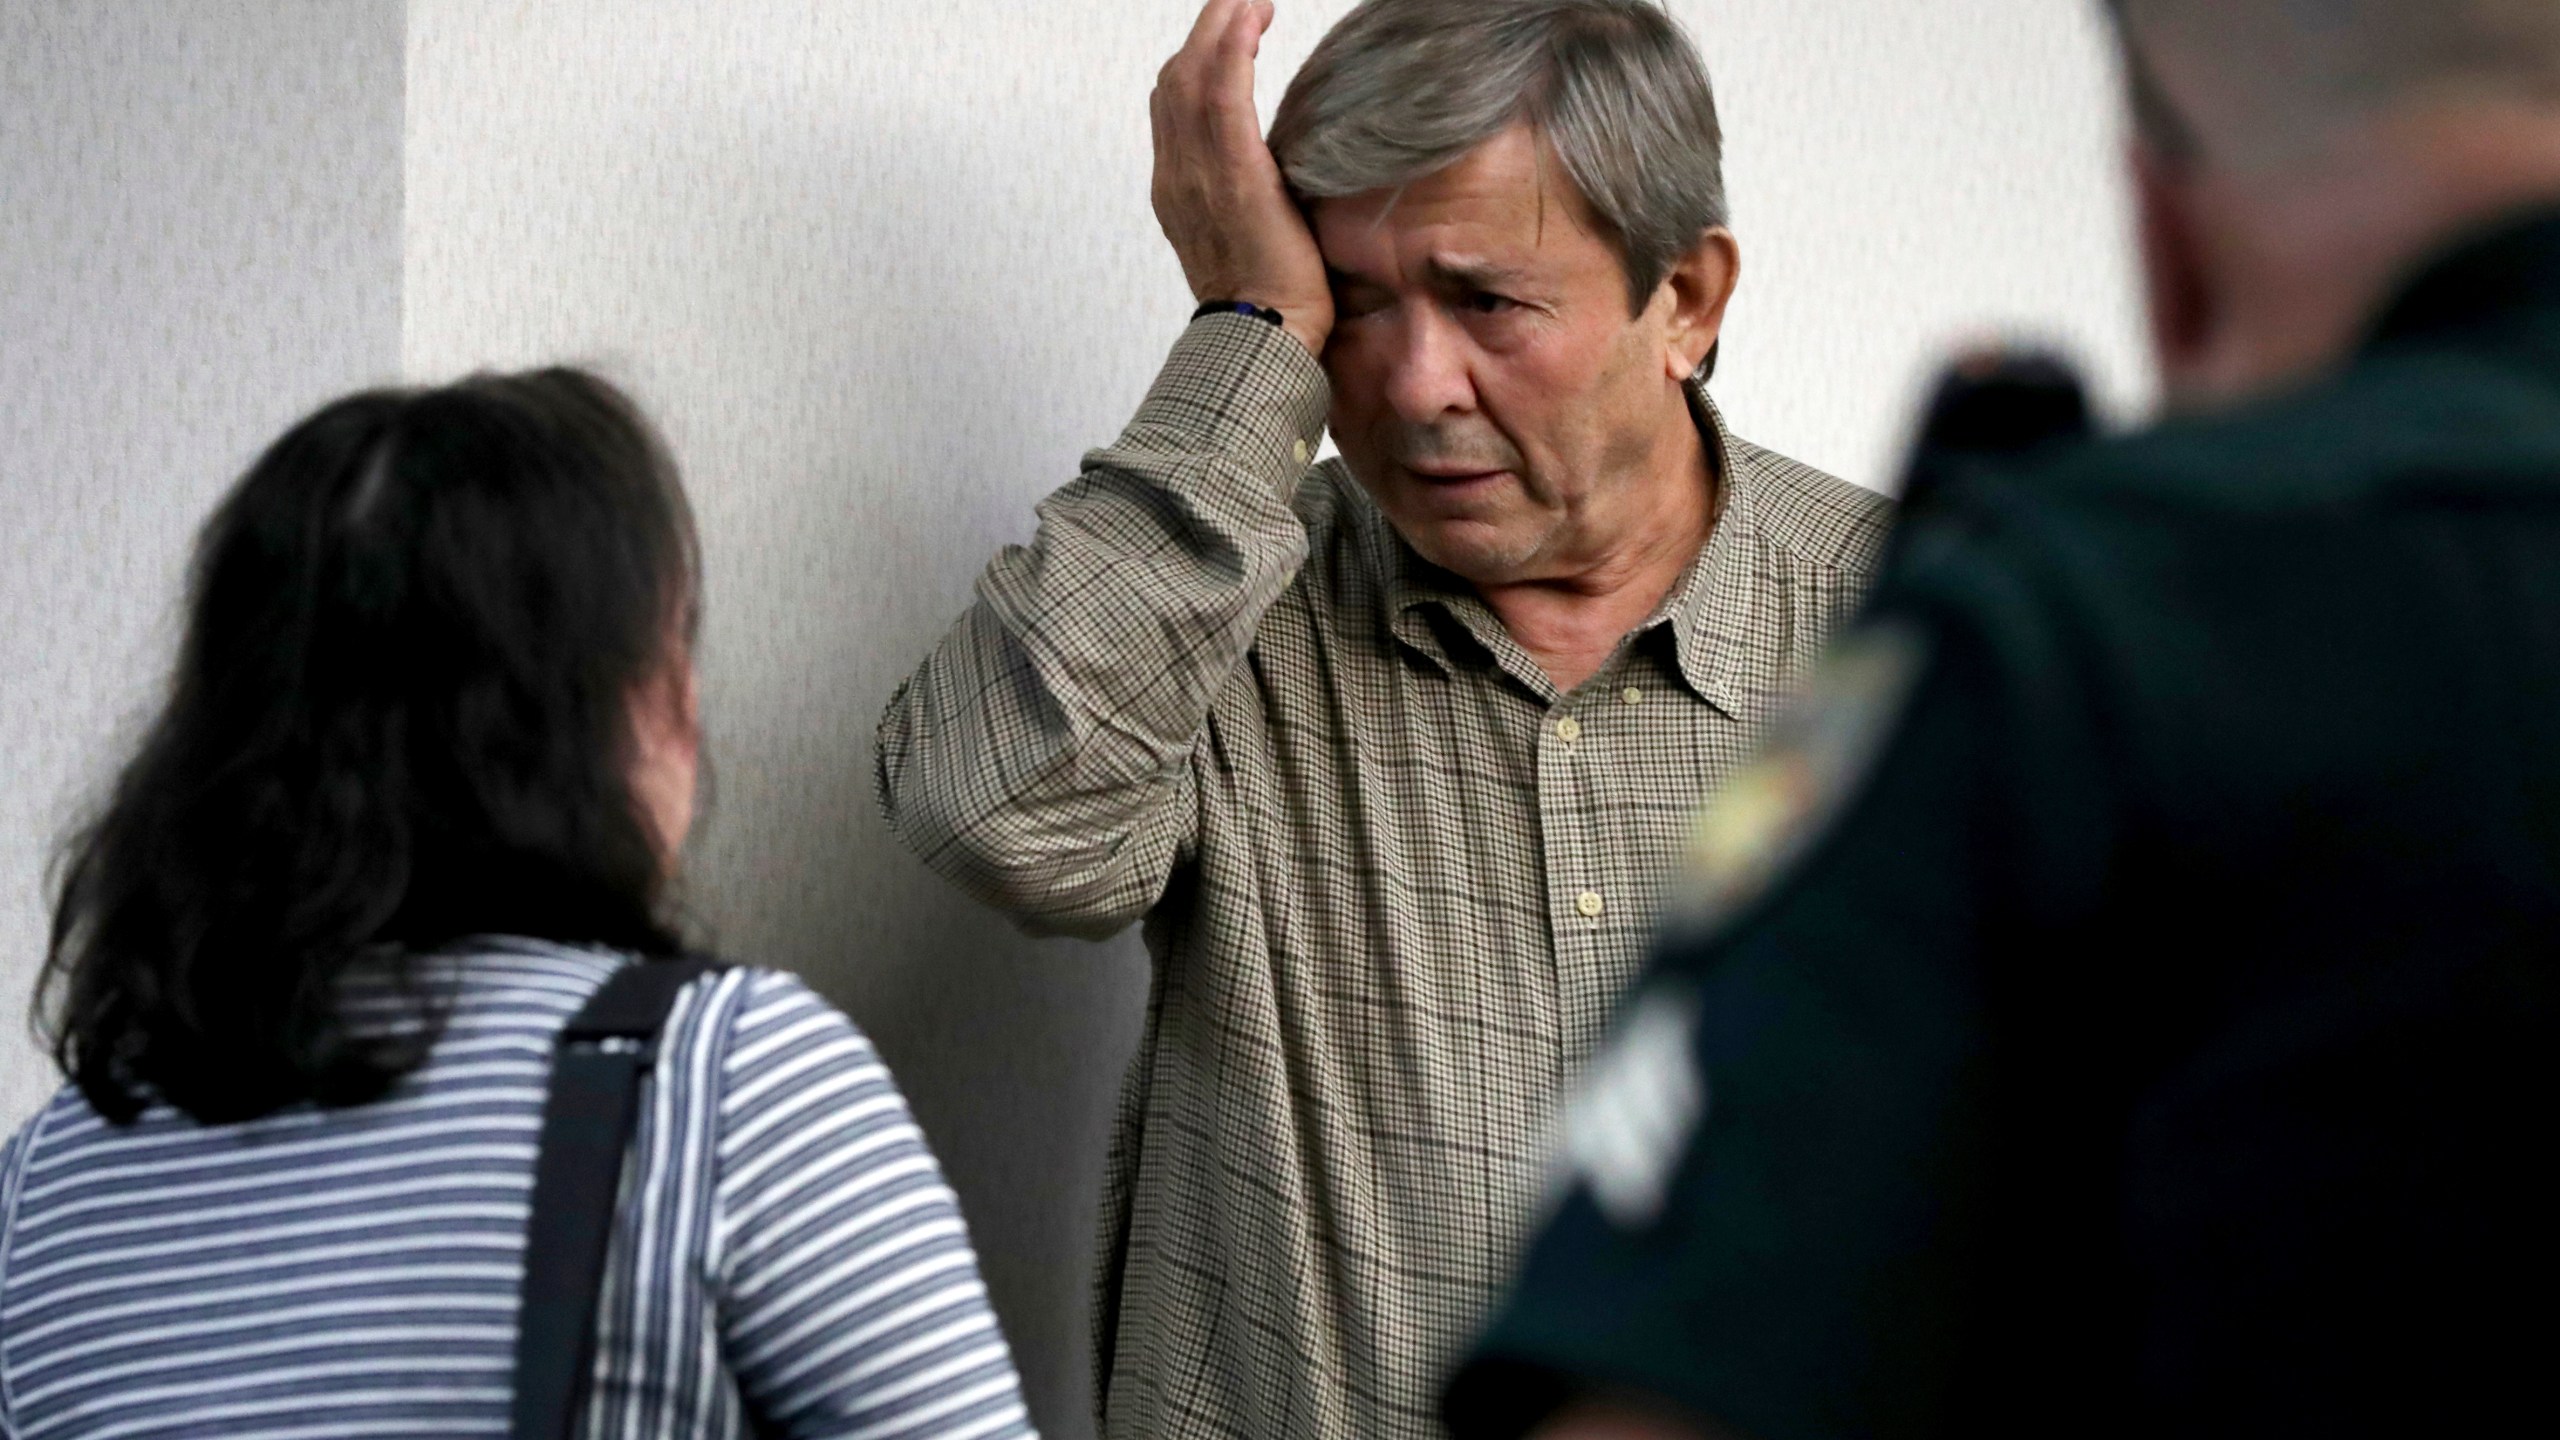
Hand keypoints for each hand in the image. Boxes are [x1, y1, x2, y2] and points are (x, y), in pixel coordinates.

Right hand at [1150, 0, 1333, 354]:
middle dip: (1206, 32)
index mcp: (1177, 191)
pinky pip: (1222, 96)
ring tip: (1249, 0)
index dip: (1195, 62)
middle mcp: (1176, 177)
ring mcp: (1198, 176)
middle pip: (1174, 81)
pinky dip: (1233, 49)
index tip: (1229, 36)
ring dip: (1221, 27)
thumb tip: (1276, 171)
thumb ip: (1244, 195)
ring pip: (1192, 77)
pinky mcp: (1234, 177)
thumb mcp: (1242, 237)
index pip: (1171, 107)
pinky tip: (1251, 20)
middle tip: (1242, 3)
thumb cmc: (1267, 302)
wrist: (1262, 339)